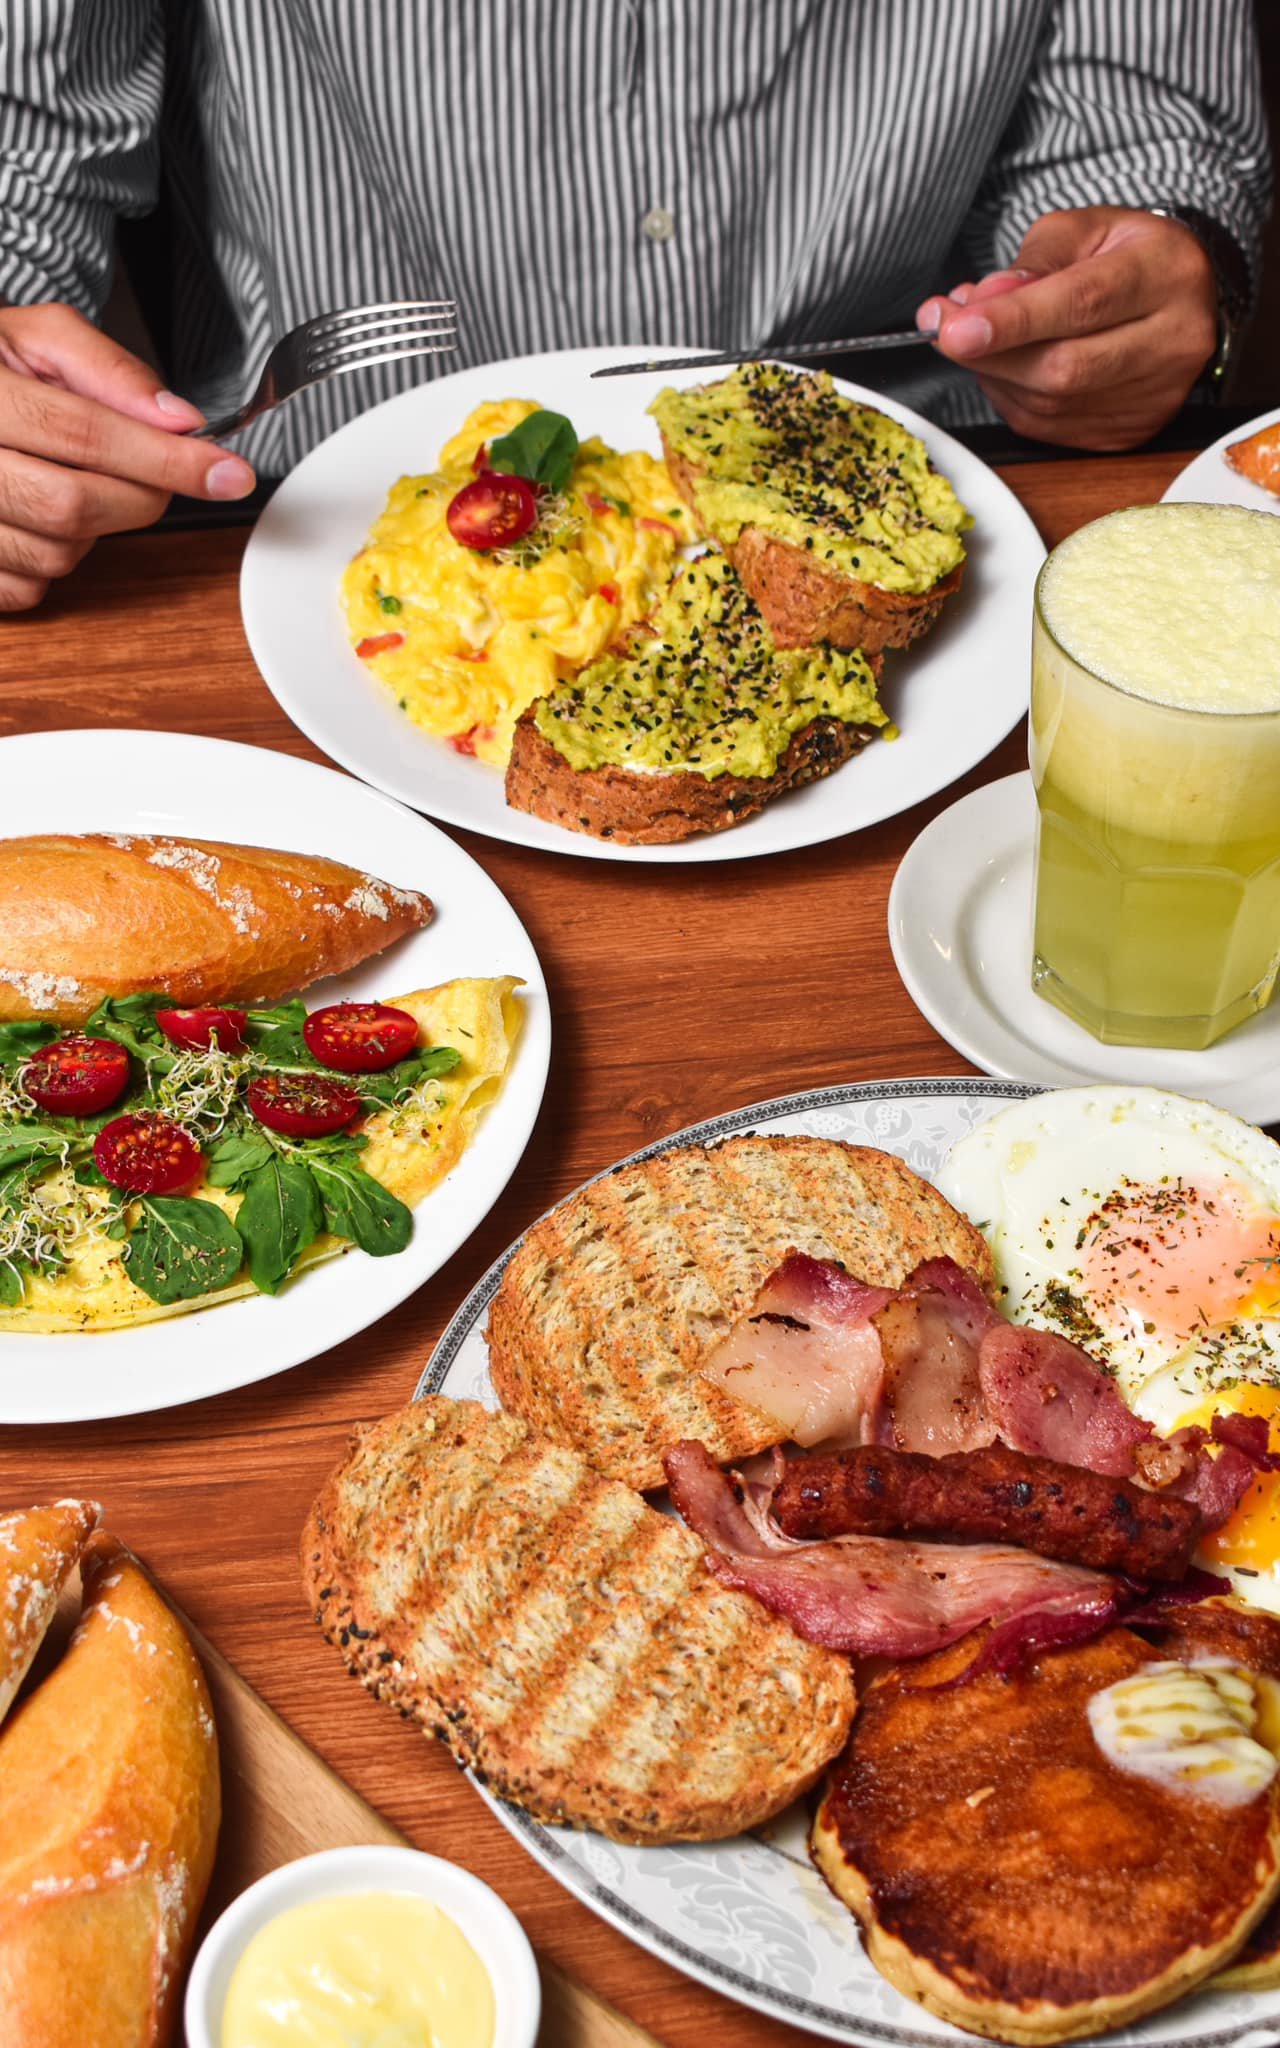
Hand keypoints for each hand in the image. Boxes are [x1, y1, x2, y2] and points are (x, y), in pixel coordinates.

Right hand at [0, 302, 255, 610]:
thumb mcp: (35, 337)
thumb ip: (109, 370)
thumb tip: (178, 422)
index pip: (84, 434)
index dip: (166, 459)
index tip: (228, 473)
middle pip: (74, 504)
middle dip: (136, 494)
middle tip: (151, 470)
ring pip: (56, 554)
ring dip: (91, 528)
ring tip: (67, 477)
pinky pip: (29, 588)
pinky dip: (52, 559)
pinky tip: (37, 513)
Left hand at [916, 207, 1217, 450]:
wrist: (1184, 298)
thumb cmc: (1130, 257)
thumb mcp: (1087, 229)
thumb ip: (1034, 260)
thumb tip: (983, 301)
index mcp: (1165, 273)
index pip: (1082, 303)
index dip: (1014, 321)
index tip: (957, 328)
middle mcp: (1172, 340)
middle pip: (1064, 366)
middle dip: (991, 353)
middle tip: (947, 329)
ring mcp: (1155, 395)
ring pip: (1050, 403)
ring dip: (996, 375)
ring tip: (978, 339)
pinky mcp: (1132, 429)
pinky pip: (1050, 426)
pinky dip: (1013, 398)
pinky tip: (1008, 368)